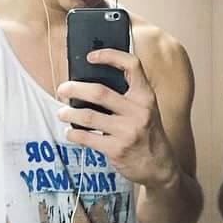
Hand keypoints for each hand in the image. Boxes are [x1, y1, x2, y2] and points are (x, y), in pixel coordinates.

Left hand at [57, 48, 177, 187]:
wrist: (160, 166)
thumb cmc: (148, 134)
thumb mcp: (146, 110)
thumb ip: (127, 96)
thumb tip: (91, 82)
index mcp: (146, 96)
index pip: (132, 66)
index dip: (110, 56)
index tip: (91, 57)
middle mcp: (139, 111)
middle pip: (99, 92)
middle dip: (74, 89)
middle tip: (63, 90)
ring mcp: (128, 131)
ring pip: (88, 116)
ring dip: (69, 113)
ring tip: (62, 113)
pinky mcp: (117, 149)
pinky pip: (86, 138)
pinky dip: (73, 134)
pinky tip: (71, 133)